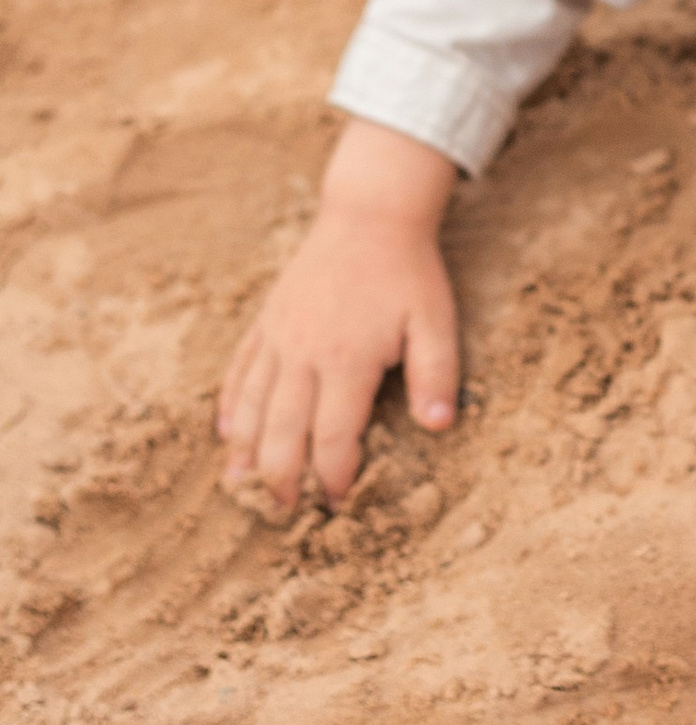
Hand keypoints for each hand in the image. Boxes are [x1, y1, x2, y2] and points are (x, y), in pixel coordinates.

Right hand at [216, 119, 460, 512]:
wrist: (369, 213)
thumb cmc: (408, 272)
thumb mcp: (436, 321)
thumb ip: (437, 375)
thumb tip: (438, 427)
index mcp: (346, 359)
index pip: (331, 436)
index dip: (335, 475)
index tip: (341, 502)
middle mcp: (302, 354)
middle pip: (281, 432)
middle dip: (281, 478)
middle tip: (284, 511)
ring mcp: (277, 337)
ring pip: (251, 407)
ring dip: (246, 452)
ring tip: (243, 488)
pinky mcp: (265, 322)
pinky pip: (239, 371)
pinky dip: (231, 406)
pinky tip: (227, 433)